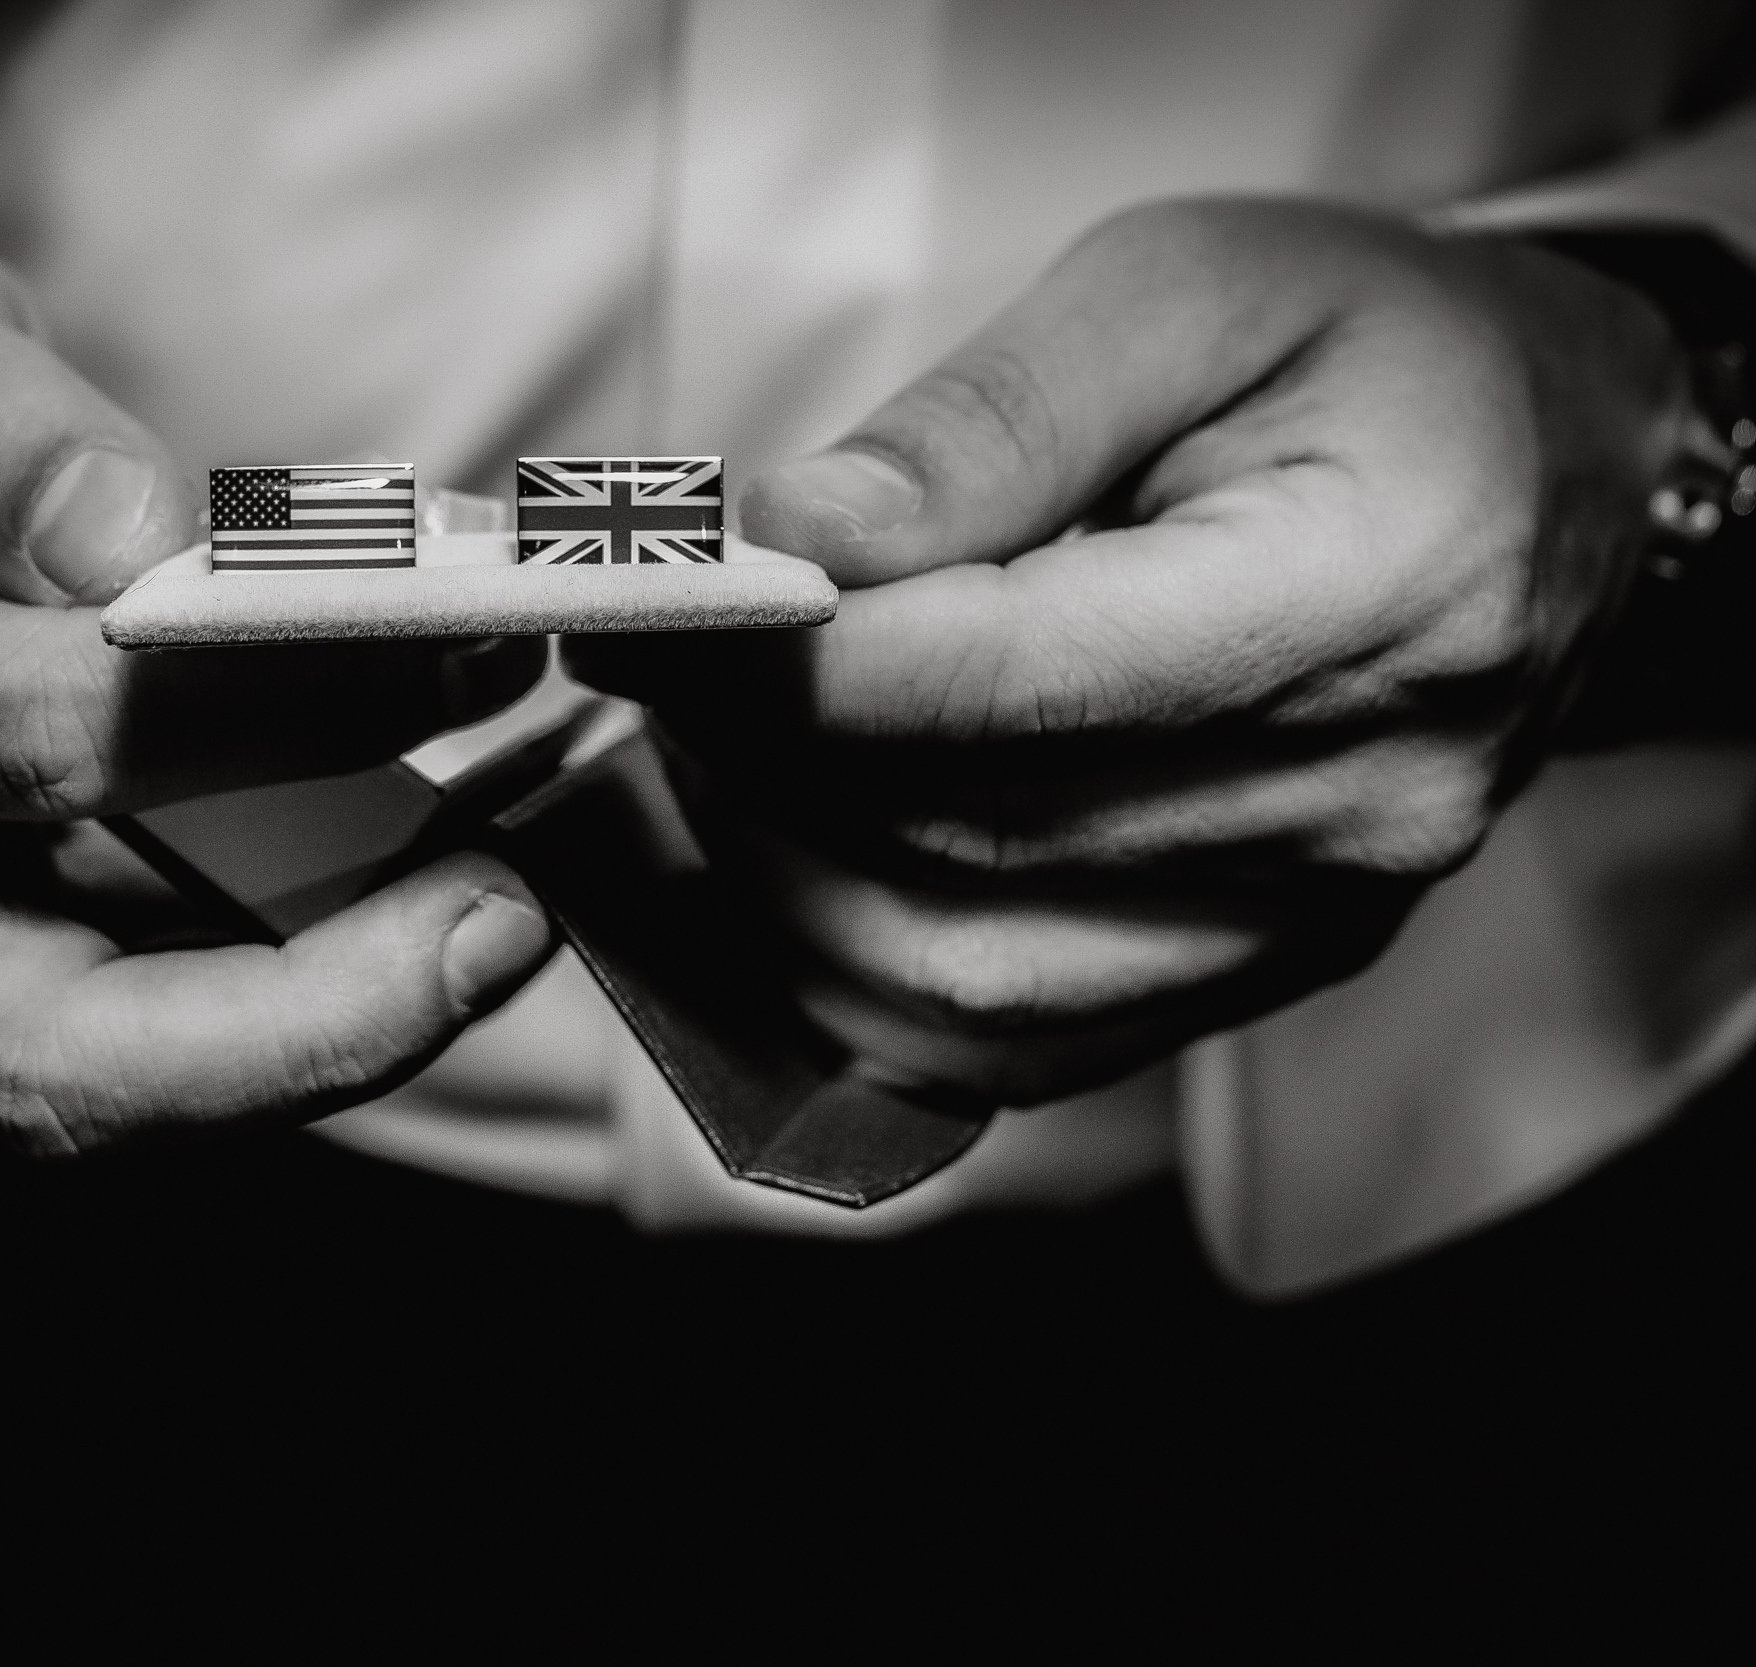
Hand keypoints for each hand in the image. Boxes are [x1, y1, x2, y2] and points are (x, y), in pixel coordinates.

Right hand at [0, 230, 552, 1151]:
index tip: (469, 632)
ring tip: (500, 930)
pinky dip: (292, 1015)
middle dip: (309, 1004)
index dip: (275, 695)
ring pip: (93, 1099)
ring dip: (318, 1046)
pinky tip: (432, 919)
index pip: (44, 724)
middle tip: (510, 915)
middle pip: (50, 1036)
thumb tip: (133, 536)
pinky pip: (132, 1057)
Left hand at [568, 199, 1688, 1108]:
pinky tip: (799, 855)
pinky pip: (1004, 1046)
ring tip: (720, 751)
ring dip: (779, 878)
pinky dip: (852, 971)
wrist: (1542, 475)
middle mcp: (1361, 803)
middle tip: (662, 669)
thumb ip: (988, 421)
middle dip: (756, 763)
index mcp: (1369, 595)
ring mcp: (1315, 918)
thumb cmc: (1369, 356)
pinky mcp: (1259, 973)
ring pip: (959, 982)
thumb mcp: (1187, 291)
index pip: (1008, 687)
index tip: (654, 619)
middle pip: (962, 844)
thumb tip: (794, 539)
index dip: (791, 668)